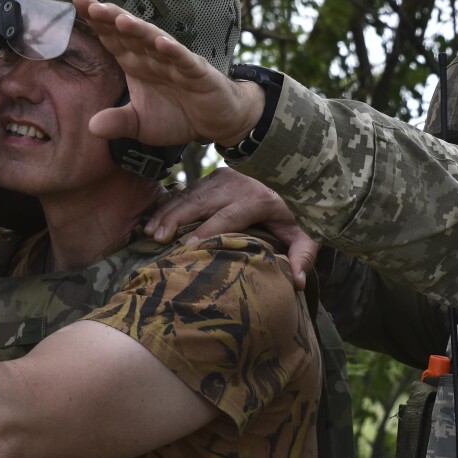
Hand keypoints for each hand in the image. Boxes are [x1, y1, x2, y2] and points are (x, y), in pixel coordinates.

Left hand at [75, 0, 264, 146]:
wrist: (214, 122)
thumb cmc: (177, 115)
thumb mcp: (140, 125)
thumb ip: (118, 123)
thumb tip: (91, 128)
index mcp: (136, 63)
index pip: (112, 38)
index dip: (96, 21)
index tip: (77, 2)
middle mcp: (152, 57)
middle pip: (129, 34)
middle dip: (110, 18)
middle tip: (90, 5)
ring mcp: (175, 62)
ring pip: (154, 42)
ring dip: (138, 30)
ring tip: (120, 20)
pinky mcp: (197, 73)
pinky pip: (184, 60)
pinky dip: (173, 52)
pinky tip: (161, 42)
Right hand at [146, 169, 318, 288]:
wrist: (295, 177)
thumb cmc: (297, 214)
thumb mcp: (307, 233)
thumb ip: (304, 256)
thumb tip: (298, 283)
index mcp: (260, 199)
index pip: (229, 216)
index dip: (208, 231)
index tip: (188, 247)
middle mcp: (239, 184)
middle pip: (202, 202)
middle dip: (177, 220)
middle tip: (158, 239)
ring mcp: (224, 176)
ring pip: (190, 194)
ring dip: (167, 212)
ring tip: (150, 231)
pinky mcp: (214, 175)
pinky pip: (187, 190)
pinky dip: (168, 204)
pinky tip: (153, 220)